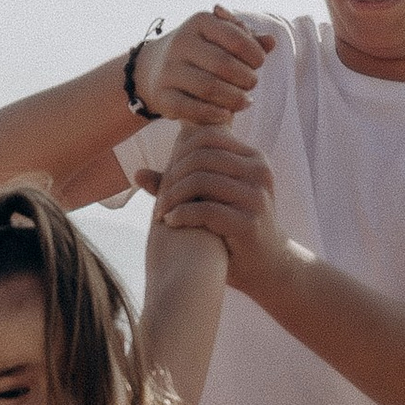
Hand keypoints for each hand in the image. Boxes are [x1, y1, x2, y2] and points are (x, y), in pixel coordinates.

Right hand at [138, 7, 270, 124]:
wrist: (154, 68)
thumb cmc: (201, 52)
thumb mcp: (221, 38)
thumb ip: (247, 39)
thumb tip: (271, 42)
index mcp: (199, 22)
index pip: (235, 38)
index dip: (254, 54)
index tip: (258, 64)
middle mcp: (181, 42)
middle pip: (223, 64)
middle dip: (245, 78)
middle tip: (252, 84)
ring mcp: (168, 70)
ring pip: (208, 88)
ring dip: (234, 99)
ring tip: (245, 102)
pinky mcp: (161, 95)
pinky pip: (189, 108)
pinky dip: (212, 114)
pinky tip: (226, 114)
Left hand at [152, 123, 286, 285]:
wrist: (266, 266)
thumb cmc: (232, 230)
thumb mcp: (210, 200)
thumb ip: (178, 185)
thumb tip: (137, 173)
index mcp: (253, 158)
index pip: (207, 137)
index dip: (178, 154)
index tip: (166, 179)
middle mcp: (259, 172)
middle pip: (201, 157)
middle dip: (173, 176)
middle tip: (159, 199)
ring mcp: (256, 196)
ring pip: (201, 180)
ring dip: (173, 196)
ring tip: (162, 211)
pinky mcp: (249, 222)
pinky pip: (205, 210)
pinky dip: (181, 214)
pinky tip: (171, 222)